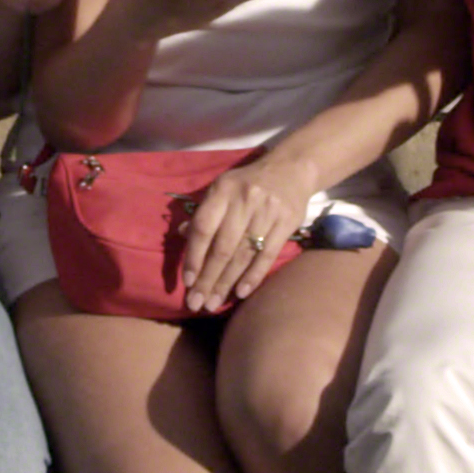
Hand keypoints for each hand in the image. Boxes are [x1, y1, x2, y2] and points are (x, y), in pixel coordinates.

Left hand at [176, 152, 314, 313]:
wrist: (291, 168)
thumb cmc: (248, 183)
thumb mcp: (222, 188)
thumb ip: (204, 212)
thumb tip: (182, 235)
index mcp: (223, 190)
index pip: (204, 228)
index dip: (193, 257)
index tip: (186, 282)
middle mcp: (244, 201)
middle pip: (222, 247)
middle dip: (207, 279)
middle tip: (196, 303)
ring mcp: (267, 212)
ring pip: (243, 255)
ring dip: (226, 283)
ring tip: (213, 303)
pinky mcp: (287, 223)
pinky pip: (267, 255)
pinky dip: (252, 276)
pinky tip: (240, 293)